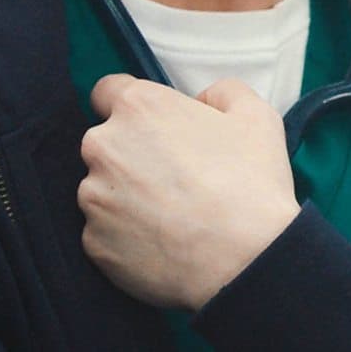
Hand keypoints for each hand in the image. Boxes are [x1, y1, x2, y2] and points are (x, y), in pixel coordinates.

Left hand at [78, 75, 299, 310]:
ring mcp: (94, 198)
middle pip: (106, 143)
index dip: (132, 107)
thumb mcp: (257, 116)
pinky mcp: (93, 243)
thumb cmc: (250, 185)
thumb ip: (222, 93)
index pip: (107, 91)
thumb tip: (203, 101)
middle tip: (177, 176)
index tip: (153, 126)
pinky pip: (106, 232)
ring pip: (104, 190)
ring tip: (175, 215)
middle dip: (133, 155)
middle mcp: (104, 147)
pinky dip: (128, 235)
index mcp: (139, 108)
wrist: (244, 260)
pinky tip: (165, 241)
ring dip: (129, 197)